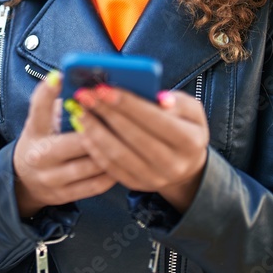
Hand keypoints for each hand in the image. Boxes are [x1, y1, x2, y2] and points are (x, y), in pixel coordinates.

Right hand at [13, 71, 115, 217]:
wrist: (25, 180)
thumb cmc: (42, 141)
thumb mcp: (41, 121)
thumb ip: (58, 104)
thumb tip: (83, 83)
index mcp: (34, 131)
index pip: (39, 108)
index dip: (48, 91)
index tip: (60, 75)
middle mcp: (39, 156)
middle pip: (78, 141)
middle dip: (102, 129)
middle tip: (123, 117)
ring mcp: (51, 179)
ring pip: (91, 164)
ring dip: (113, 151)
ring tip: (130, 140)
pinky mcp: (64, 195)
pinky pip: (96, 184)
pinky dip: (112, 172)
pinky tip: (124, 160)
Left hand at [71, 86, 208, 213]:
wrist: (185, 165)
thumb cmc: (184, 128)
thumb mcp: (192, 112)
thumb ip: (179, 101)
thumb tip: (159, 98)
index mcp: (190, 141)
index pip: (154, 119)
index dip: (127, 103)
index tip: (104, 88)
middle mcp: (174, 164)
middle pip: (133, 136)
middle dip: (106, 113)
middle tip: (85, 95)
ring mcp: (154, 178)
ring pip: (119, 154)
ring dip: (95, 131)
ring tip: (80, 111)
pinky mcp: (137, 184)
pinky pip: (111, 167)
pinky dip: (95, 148)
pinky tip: (84, 131)